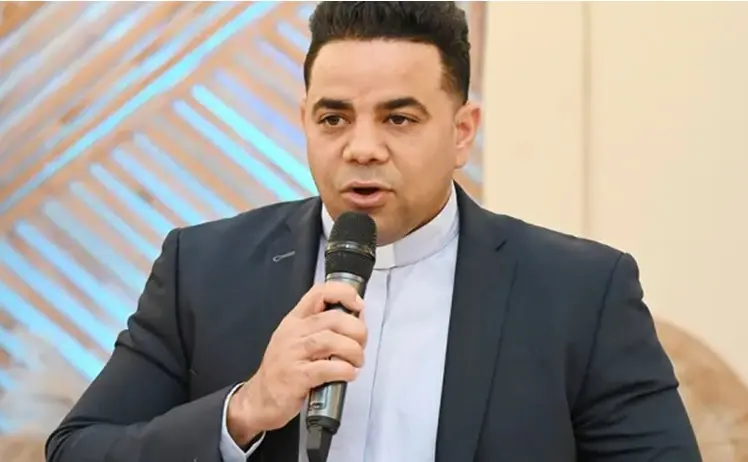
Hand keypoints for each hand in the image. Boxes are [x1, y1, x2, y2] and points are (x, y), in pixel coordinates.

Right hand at [226, 281, 366, 445]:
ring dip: (353, 350)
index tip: (358, 305)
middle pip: (333, 318)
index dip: (343, 293)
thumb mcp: (297, 340)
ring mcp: (292, 354)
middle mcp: (293, 332)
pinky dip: (344, 370)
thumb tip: (357, 321)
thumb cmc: (284, 369)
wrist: (260, 400)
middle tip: (361, 344)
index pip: (319, 293)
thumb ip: (322, 328)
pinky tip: (348, 374)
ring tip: (357, 361)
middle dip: (356, 329)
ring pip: (331, 341)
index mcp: (294, 320)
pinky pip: (326, 368)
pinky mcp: (296, 377)